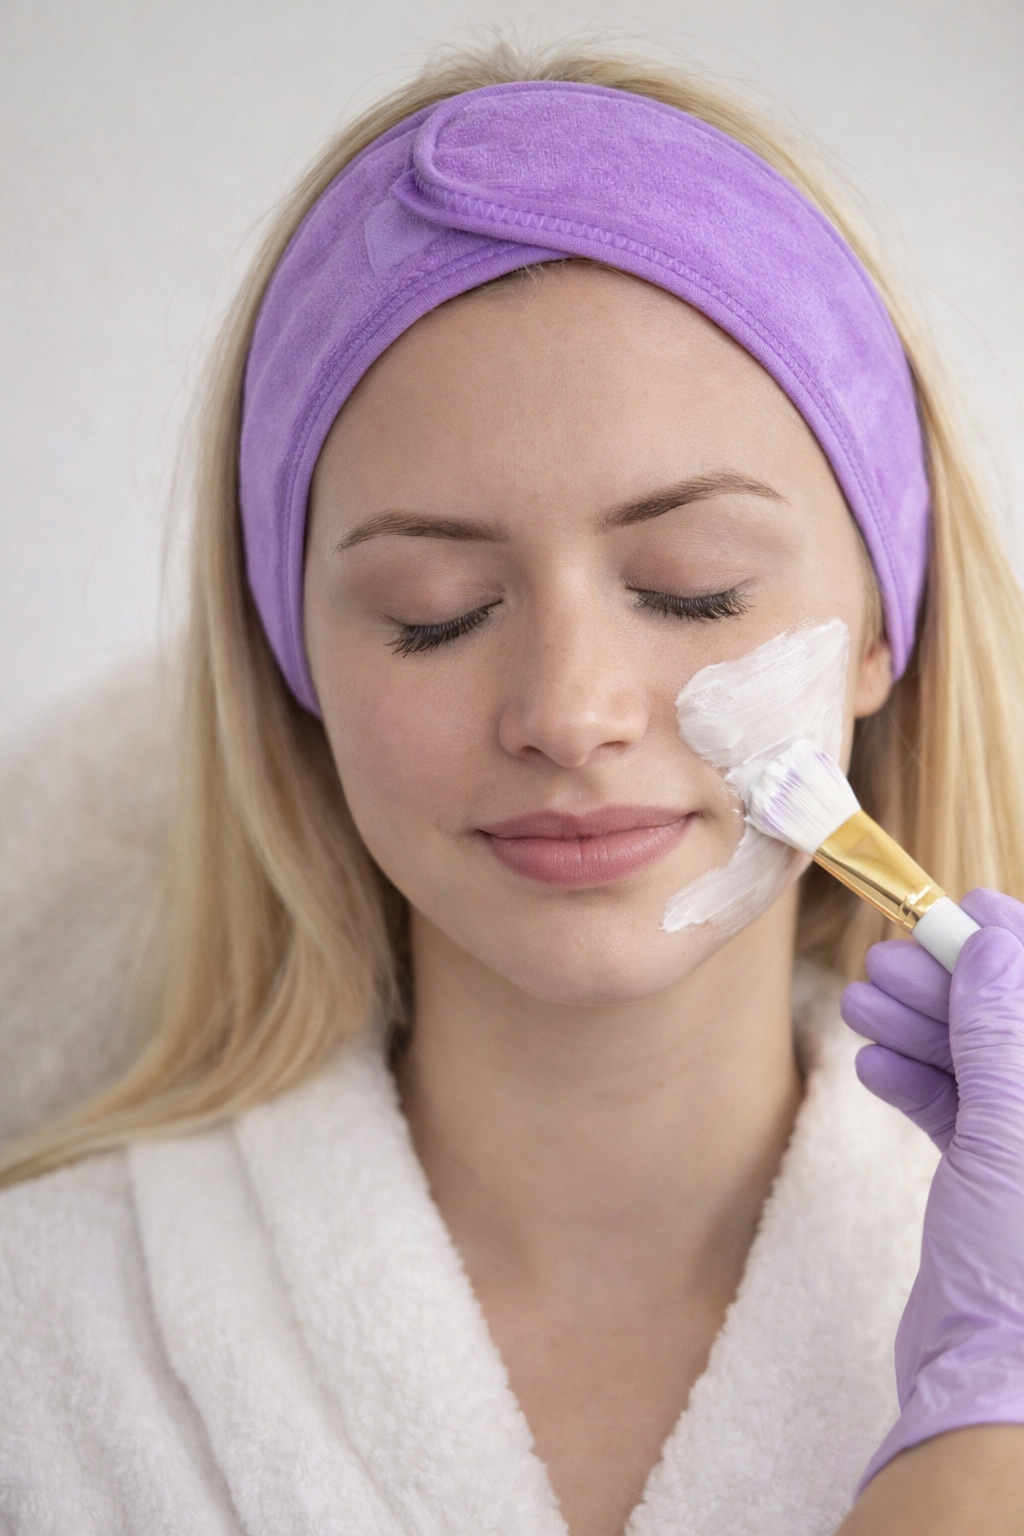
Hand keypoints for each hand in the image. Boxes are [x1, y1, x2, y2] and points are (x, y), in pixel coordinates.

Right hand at [840, 890, 1023, 1489]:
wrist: (992, 1393)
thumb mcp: (1013, 1134)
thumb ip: (1003, 1032)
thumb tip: (993, 939)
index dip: (1012, 950)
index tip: (960, 912)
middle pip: (1015, 1028)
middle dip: (952, 989)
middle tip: (886, 963)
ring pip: (982, 1066)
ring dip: (921, 1031)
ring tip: (862, 1007)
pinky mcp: (997, 1188)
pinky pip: (959, 1114)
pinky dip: (915, 1085)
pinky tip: (872, 1067)